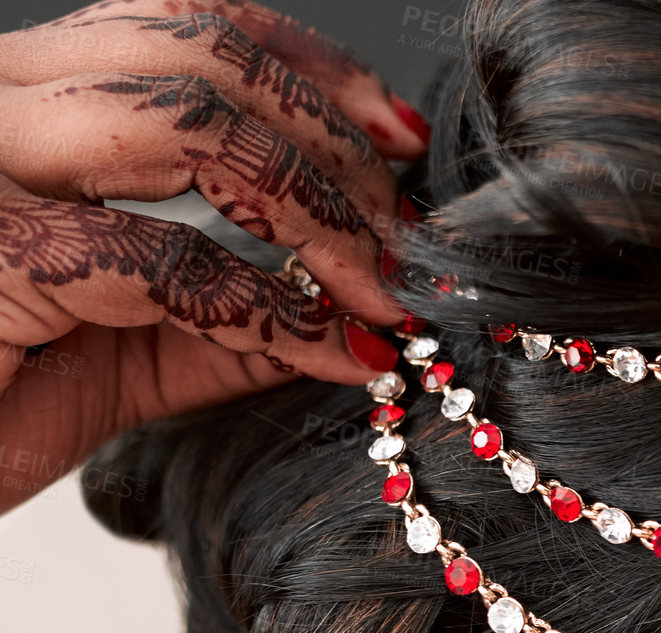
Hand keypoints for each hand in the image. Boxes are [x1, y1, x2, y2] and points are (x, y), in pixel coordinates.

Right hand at [0, 0, 427, 514]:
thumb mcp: (124, 351)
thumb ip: (225, 317)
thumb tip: (349, 306)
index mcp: (16, 99)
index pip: (178, 24)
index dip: (309, 70)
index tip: (397, 141)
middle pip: (198, 58)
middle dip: (332, 148)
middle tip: (403, 237)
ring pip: (185, 125)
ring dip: (316, 211)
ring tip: (380, 290)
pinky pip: (162, 261)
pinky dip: (274, 310)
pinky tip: (330, 350)